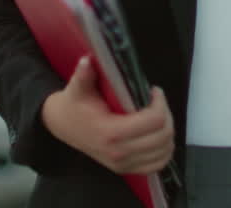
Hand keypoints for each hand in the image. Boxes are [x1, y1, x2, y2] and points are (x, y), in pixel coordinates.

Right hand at [41, 56, 174, 174]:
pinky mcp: (126, 170)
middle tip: (157, 102)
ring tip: (158, 115)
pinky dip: (164, 150)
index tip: (154, 92)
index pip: (154, 120)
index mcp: (110, 132)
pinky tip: (158, 135)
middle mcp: (119, 153)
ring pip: (164, 150)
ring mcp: (124, 164)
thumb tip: (88, 61)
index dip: (160, 103)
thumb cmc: (74, 105)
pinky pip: (157, 165)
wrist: (62, 126)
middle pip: (163, 135)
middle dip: (166, 114)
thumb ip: (84, 75)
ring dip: (168, 131)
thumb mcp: (77, 87)